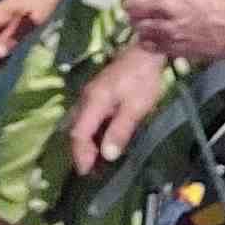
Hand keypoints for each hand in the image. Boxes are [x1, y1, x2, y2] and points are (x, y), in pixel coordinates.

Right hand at [68, 43, 171, 177]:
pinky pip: (89, 118)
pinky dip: (94, 134)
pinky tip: (104, 142)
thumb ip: (120, 131)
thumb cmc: (143, 80)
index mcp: (93, 102)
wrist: (147, 51)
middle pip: (76, 130)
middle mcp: (86, 99)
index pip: (78, 134)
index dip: (81, 155)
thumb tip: (107, 155)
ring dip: (88, 144)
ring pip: (82, 124)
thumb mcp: (136, 108)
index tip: (87, 173)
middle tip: (94, 172)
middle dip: (82, 152)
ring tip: (99, 162)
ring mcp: (91, 95)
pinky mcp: (98, 93)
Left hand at [121, 0, 224, 60]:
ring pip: (135, 24)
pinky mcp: (170, 46)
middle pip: (128, 3)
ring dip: (140, 21)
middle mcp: (164, 4)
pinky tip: (158, 33)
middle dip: (134, 2)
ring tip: (152, 18)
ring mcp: (166, 28)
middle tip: (142, 3)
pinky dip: (148, 38)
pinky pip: (145, 42)